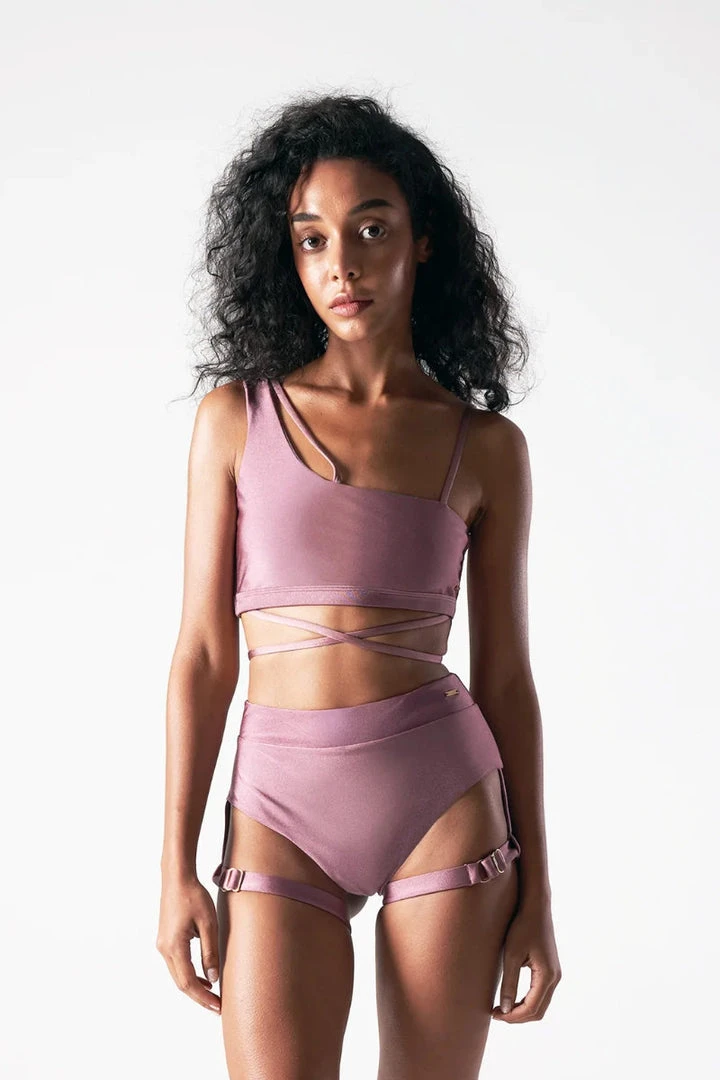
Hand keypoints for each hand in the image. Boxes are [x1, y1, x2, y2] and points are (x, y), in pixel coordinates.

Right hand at [156, 874, 220, 1013]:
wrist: (177, 878)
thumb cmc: (194, 896)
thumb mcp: (208, 923)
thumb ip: (210, 951)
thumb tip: (213, 978)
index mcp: (174, 946)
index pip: (189, 982)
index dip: (203, 998)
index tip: (218, 1007)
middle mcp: (164, 949)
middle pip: (181, 983)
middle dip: (200, 997)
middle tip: (218, 1007)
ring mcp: (163, 945)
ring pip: (178, 975)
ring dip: (194, 986)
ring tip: (213, 995)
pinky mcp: (165, 940)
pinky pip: (177, 965)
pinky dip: (189, 974)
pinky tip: (204, 976)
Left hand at [491, 897, 561, 1022]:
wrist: (535, 907)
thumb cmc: (522, 927)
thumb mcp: (512, 955)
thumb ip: (509, 983)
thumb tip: (505, 1009)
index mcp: (547, 975)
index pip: (531, 1008)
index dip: (512, 1016)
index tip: (494, 1014)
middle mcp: (555, 978)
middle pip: (538, 1011)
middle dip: (517, 1016)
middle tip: (496, 1013)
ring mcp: (554, 974)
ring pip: (540, 1004)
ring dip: (522, 1010)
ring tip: (501, 1007)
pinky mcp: (550, 970)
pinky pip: (541, 994)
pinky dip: (527, 1001)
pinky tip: (511, 997)